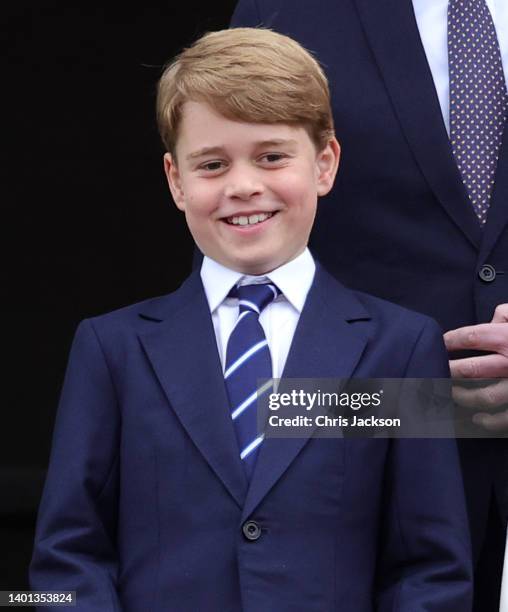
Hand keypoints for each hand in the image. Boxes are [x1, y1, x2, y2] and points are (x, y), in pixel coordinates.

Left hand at [444, 304, 507, 431]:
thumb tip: (493, 318)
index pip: (469, 337)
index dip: (449, 340)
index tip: (439, 343)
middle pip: (468, 369)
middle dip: (447, 371)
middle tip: (433, 372)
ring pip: (482, 396)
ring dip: (461, 397)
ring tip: (448, 393)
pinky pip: (504, 419)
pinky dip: (487, 421)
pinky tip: (476, 417)